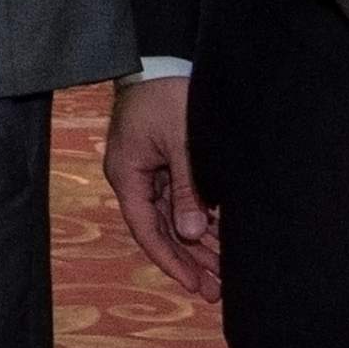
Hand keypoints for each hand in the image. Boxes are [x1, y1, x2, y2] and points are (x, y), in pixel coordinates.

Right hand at [102, 74, 218, 303]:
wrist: (160, 57)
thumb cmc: (166, 94)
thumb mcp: (181, 142)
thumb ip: (186, 188)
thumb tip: (191, 233)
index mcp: (127, 175)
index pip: (147, 230)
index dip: (170, 260)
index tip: (193, 284)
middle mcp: (134, 178)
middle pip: (162, 230)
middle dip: (189, 259)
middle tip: (214, 289)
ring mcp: (148, 171)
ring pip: (173, 218)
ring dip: (196, 243)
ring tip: (221, 272)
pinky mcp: (164, 162)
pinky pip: (180, 200)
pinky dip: (198, 219)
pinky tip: (217, 239)